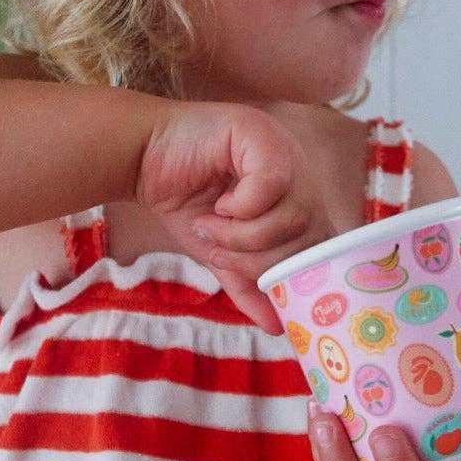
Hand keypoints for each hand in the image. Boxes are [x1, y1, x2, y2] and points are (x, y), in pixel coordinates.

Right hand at [136, 99, 334, 334]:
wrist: (140, 159)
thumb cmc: (183, 200)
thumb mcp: (220, 252)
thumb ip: (250, 284)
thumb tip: (278, 327)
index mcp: (296, 194)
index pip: (320, 242)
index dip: (290, 270)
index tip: (249, 277)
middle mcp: (298, 169)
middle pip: (310, 232)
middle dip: (260, 258)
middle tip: (220, 254)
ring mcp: (284, 147)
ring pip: (294, 213)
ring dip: (245, 235)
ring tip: (212, 230)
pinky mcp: (261, 132)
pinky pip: (272, 185)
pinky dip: (242, 208)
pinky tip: (218, 204)